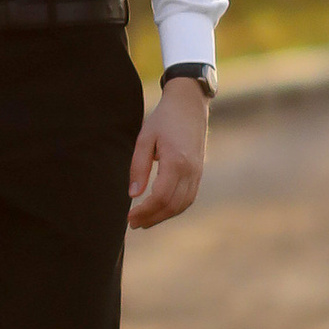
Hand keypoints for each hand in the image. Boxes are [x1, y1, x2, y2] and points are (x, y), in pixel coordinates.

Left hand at [127, 76, 207, 229]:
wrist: (189, 105)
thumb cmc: (163, 119)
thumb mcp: (145, 138)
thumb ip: (138, 167)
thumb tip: (133, 194)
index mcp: (176, 162)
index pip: (160, 197)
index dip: (144, 211)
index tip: (129, 217)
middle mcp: (190, 171)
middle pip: (172, 205)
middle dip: (152, 218)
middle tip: (133, 224)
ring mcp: (197, 172)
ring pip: (182, 204)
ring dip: (164, 216)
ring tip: (145, 221)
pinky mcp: (199, 172)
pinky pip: (189, 197)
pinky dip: (175, 208)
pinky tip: (160, 210)